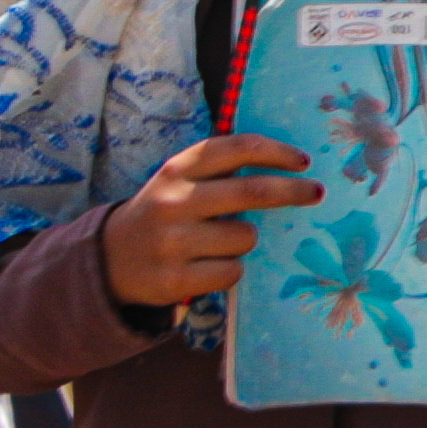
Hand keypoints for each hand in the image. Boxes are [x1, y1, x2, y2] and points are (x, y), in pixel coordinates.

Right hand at [103, 132, 318, 309]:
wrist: (109, 260)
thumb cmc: (163, 214)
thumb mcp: (179, 181)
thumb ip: (219, 170)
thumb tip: (288, 169)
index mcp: (177, 169)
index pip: (236, 148)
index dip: (276, 152)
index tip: (303, 161)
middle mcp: (173, 200)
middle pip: (253, 191)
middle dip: (293, 191)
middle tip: (317, 193)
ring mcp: (173, 241)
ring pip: (246, 237)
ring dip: (246, 240)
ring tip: (218, 244)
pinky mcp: (175, 279)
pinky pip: (232, 272)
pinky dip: (230, 270)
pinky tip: (206, 266)